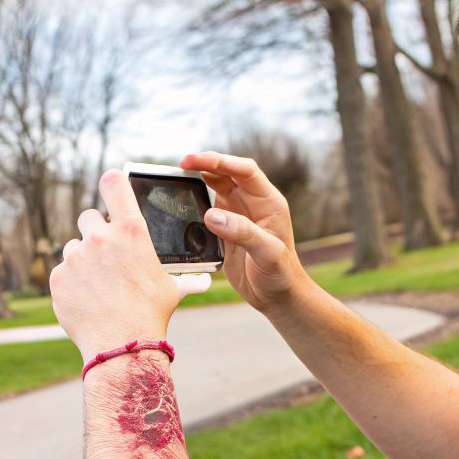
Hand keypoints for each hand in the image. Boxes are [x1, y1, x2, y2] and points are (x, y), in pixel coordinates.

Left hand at [50, 169, 185, 359]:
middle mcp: (100, 238)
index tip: (110, 185)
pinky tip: (86, 301)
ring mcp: (76, 257)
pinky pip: (63, 273)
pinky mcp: (59, 278)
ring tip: (97, 285)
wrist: (123, 345)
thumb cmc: (152, 314)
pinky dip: (72, 284)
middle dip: (94, 231)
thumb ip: (185, 278)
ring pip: (73, 247)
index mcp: (131, 231)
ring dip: (82, 260)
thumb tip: (205, 281)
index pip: (114, 183)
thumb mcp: (171, 289)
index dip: (111, 182)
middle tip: (104, 252)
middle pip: (88, 216)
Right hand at [179, 151, 310, 313]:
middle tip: (182, 163)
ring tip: (178, 176)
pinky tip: (180, 201)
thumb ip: (242, 232)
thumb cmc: (281, 274)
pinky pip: (206, 208)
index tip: (196, 161)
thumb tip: (211, 215)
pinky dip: (193, 202)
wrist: (277, 297)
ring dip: (198, 179)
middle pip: (227, 174)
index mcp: (268, 202)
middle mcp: (252, 203)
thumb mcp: (267, 253)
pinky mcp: (224, 229)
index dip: (221, 161)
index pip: (245, 171)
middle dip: (205, 164)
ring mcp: (237, 215)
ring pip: (215, 188)